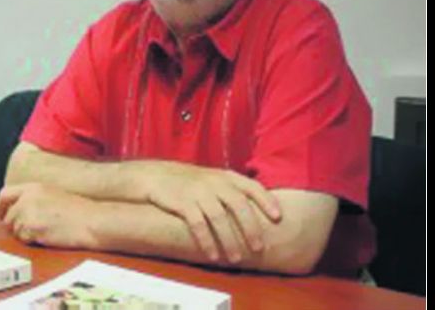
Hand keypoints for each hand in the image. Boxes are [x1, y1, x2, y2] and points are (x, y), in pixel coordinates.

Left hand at [0, 183, 96, 248]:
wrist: (91, 221)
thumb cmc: (79, 211)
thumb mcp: (52, 194)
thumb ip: (33, 198)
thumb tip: (18, 209)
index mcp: (33, 187)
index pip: (5, 194)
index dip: (1, 207)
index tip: (2, 214)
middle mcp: (28, 198)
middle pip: (7, 216)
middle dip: (13, 225)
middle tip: (24, 230)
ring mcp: (29, 213)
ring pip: (14, 230)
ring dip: (25, 234)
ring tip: (45, 231)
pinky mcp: (32, 228)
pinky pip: (23, 239)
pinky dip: (31, 241)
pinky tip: (46, 236)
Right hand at [137, 161, 281, 262]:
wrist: (157, 176)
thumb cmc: (191, 183)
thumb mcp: (214, 179)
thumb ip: (233, 190)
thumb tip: (259, 212)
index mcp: (226, 176)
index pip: (251, 186)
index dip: (266, 201)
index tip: (278, 217)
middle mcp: (214, 182)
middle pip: (238, 205)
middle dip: (250, 228)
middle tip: (258, 248)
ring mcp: (198, 192)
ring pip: (219, 218)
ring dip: (229, 240)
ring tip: (236, 258)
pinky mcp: (182, 203)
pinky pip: (198, 224)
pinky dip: (207, 241)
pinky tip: (212, 255)